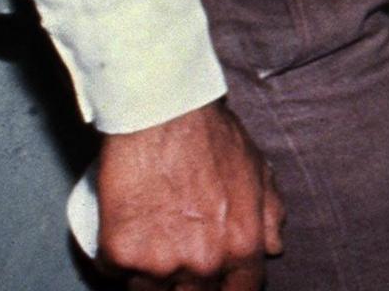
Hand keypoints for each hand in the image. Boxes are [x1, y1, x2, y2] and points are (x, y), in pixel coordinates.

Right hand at [95, 100, 283, 290]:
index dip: (228, 289)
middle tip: (179, 253)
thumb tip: (273, 248)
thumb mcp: (259, 172)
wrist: (162, 115)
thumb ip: (270, 216)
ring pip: (151, 290)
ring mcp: (159, 263)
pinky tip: (127, 230)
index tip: (216, 283)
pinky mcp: (120, 254)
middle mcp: (204, 263)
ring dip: (151, 273)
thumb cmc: (212, 137)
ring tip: (153, 238)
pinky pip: (115, 273)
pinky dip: (118, 259)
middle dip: (189, 282)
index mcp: (243, 247)